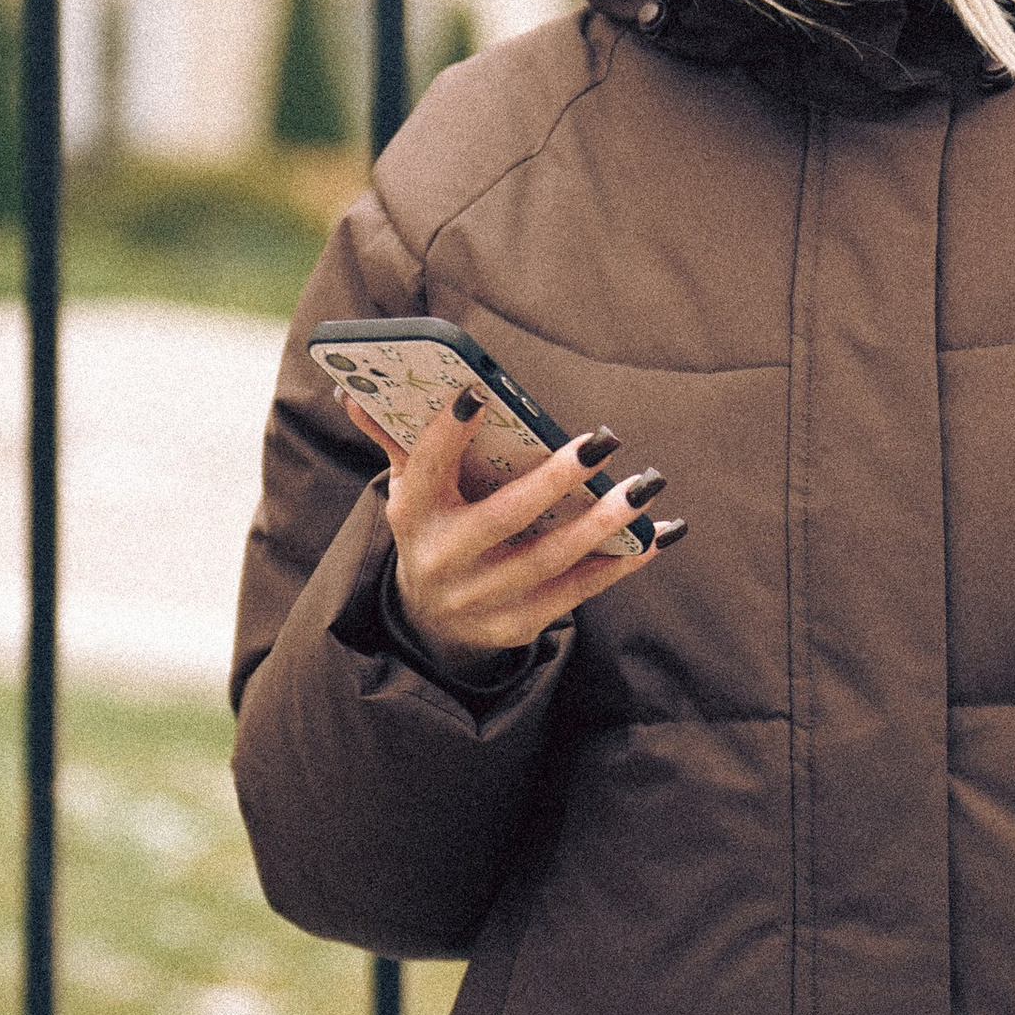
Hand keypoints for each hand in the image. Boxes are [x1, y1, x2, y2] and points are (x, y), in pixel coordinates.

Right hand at [349, 389, 681, 669]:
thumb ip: (397, 437)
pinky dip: (620, 563)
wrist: (431, 619)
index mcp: (411, 513)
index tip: (480, 392)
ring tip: (645, 484)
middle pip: (503, 518)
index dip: (447, 431)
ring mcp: (479, 599)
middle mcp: (441, 560)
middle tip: (603, 440)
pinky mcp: (515, 624)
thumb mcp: (409, 486)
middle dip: (555, 479)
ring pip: (549, 559)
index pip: (424, 466)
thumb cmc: (433, 526)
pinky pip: (577, 593)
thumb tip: (357, 390)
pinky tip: (657, 534)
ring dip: (603, 522)